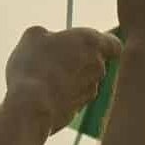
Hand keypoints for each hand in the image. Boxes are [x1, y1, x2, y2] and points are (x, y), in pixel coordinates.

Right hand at [2, 27, 123, 138]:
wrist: (30, 106)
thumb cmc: (34, 65)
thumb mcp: (34, 36)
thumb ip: (49, 34)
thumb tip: (46, 38)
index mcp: (92, 42)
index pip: (114, 44)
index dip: (103, 45)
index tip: (86, 45)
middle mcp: (98, 67)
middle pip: (96, 63)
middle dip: (79, 62)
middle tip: (54, 60)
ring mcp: (91, 91)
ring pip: (84, 82)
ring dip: (69, 80)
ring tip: (43, 78)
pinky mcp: (79, 111)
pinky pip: (72, 99)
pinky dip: (62, 96)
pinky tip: (42, 94)